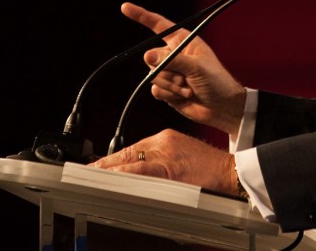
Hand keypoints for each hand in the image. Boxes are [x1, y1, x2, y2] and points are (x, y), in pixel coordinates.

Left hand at [88, 129, 236, 194]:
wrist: (230, 171)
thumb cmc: (210, 167)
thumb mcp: (182, 154)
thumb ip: (161, 159)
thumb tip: (138, 172)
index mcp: (166, 138)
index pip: (132, 148)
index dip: (112, 158)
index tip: (97, 165)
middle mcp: (163, 142)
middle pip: (127, 152)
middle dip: (105, 164)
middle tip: (85, 171)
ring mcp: (166, 154)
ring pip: (129, 160)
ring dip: (108, 169)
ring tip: (90, 176)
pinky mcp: (170, 168)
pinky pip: (140, 170)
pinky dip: (123, 173)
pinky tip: (110, 177)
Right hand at [122, 2, 245, 134]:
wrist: (221, 108)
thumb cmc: (216, 82)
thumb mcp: (197, 67)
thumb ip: (172, 61)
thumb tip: (148, 56)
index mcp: (183, 41)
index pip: (159, 25)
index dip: (141, 15)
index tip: (125, 7)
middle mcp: (174, 54)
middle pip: (151, 57)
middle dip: (167, 70)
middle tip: (186, 78)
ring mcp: (169, 72)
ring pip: (153, 75)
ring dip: (171, 85)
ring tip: (189, 88)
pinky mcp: (167, 88)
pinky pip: (155, 90)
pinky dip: (169, 94)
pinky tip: (184, 96)